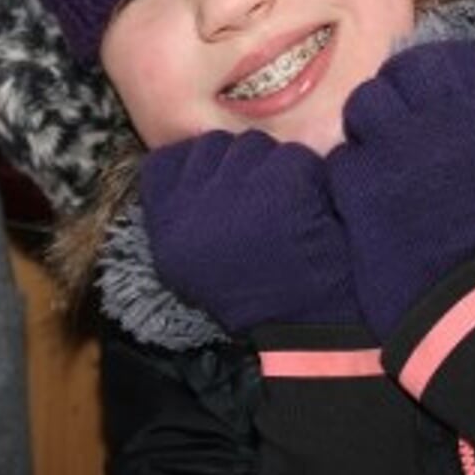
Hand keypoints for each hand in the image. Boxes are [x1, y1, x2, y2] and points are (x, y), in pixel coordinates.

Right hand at [139, 129, 354, 333]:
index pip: (167, 160)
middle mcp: (193, 204)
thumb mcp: (186, 265)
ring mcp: (238, 192)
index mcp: (166, 222)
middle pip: (213, 145)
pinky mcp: (282, 187)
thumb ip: (177, 213)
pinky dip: (306, 177)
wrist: (302, 329)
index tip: (218, 183)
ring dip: (272, 167)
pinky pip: (294, 157)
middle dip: (238, 164)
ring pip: (255, 146)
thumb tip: (185, 161)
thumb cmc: (249, 296)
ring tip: (285, 205)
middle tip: (259, 198)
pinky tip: (308, 206)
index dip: (198, 164)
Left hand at [327, 41, 474, 338]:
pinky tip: (363, 197)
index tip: (423, 93)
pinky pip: (340, 157)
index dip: (426, 74)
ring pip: (360, 108)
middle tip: (394, 126)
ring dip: (366, 129)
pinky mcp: (354, 182)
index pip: (442, 58)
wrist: (466, 297)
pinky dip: (350, 173)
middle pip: (394, 76)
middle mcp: (433, 119)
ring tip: (377, 160)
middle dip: (391, 97)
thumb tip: (456, 106)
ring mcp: (389, 148)